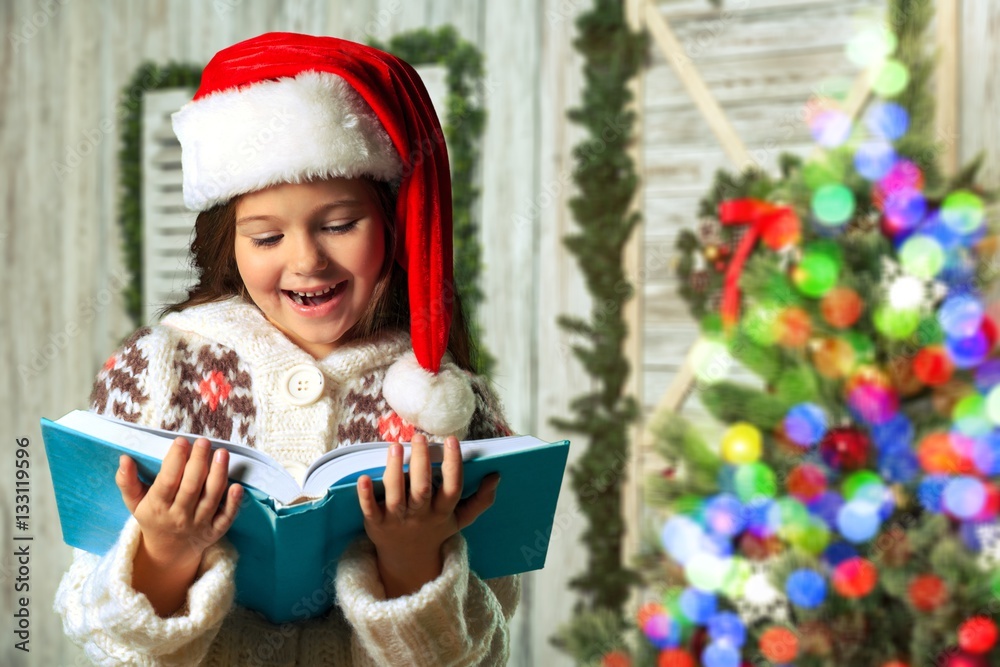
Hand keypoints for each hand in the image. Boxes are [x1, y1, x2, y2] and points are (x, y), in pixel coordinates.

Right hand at [116, 437, 242, 614]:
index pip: (167, 482)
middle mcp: (179, 516)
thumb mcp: (134, 502)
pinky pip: (226, 518)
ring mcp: (199, 525)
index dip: (175, 461)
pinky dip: (233, 503)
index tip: (182, 441)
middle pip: (191, 487)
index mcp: (157, 507)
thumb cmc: (152, 518)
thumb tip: (124, 458)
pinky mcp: (215, 531)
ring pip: (210, 498)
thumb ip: (127, 481)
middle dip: (198, 462)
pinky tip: (238, 486)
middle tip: (204, 441)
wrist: (168, 552)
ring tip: (222, 453)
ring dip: (218, 474)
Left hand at [357, 434, 499, 596]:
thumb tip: (496, 476)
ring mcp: (397, 520)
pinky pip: (370, 510)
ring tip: (396, 446)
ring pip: (396, 496)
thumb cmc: (435, 530)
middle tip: (420, 437)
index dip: (454, 465)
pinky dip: (366, 496)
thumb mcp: (460, 519)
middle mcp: (420, 516)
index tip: (451, 440)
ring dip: (394, 471)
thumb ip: (480, 500)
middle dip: (421, 463)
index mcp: (442, 512)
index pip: (452, 488)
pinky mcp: (376, 525)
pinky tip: (363, 478)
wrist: (408, 561)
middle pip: (422, 490)